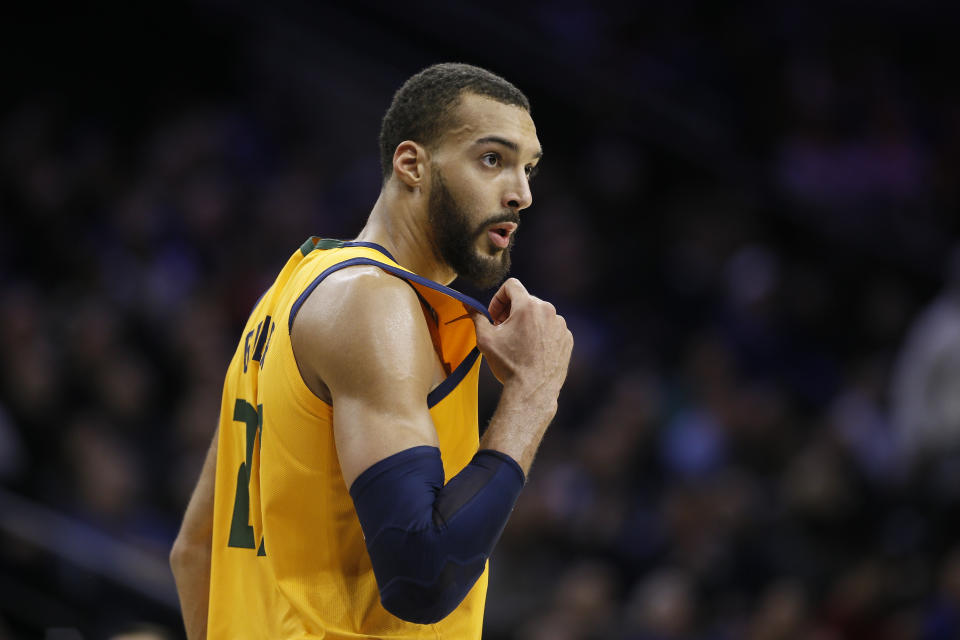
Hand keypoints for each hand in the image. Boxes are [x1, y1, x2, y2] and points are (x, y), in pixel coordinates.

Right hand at [471, 279, 572, 401]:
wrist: (533, 391)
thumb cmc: (509, 365)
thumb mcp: (486, 339)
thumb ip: (477, 317)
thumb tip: (468, 305)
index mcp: (528, 306)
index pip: (511, 286)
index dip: (498, 298)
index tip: (494, 316)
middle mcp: (548, 310)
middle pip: (525, 301)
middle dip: (511, 312)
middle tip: (502, 331)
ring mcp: (560, 325)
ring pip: (539, 315)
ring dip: (527, 323)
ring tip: (518, 343)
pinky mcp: (567, 339)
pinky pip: (552, 328)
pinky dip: (541, 334)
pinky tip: (532, 351)